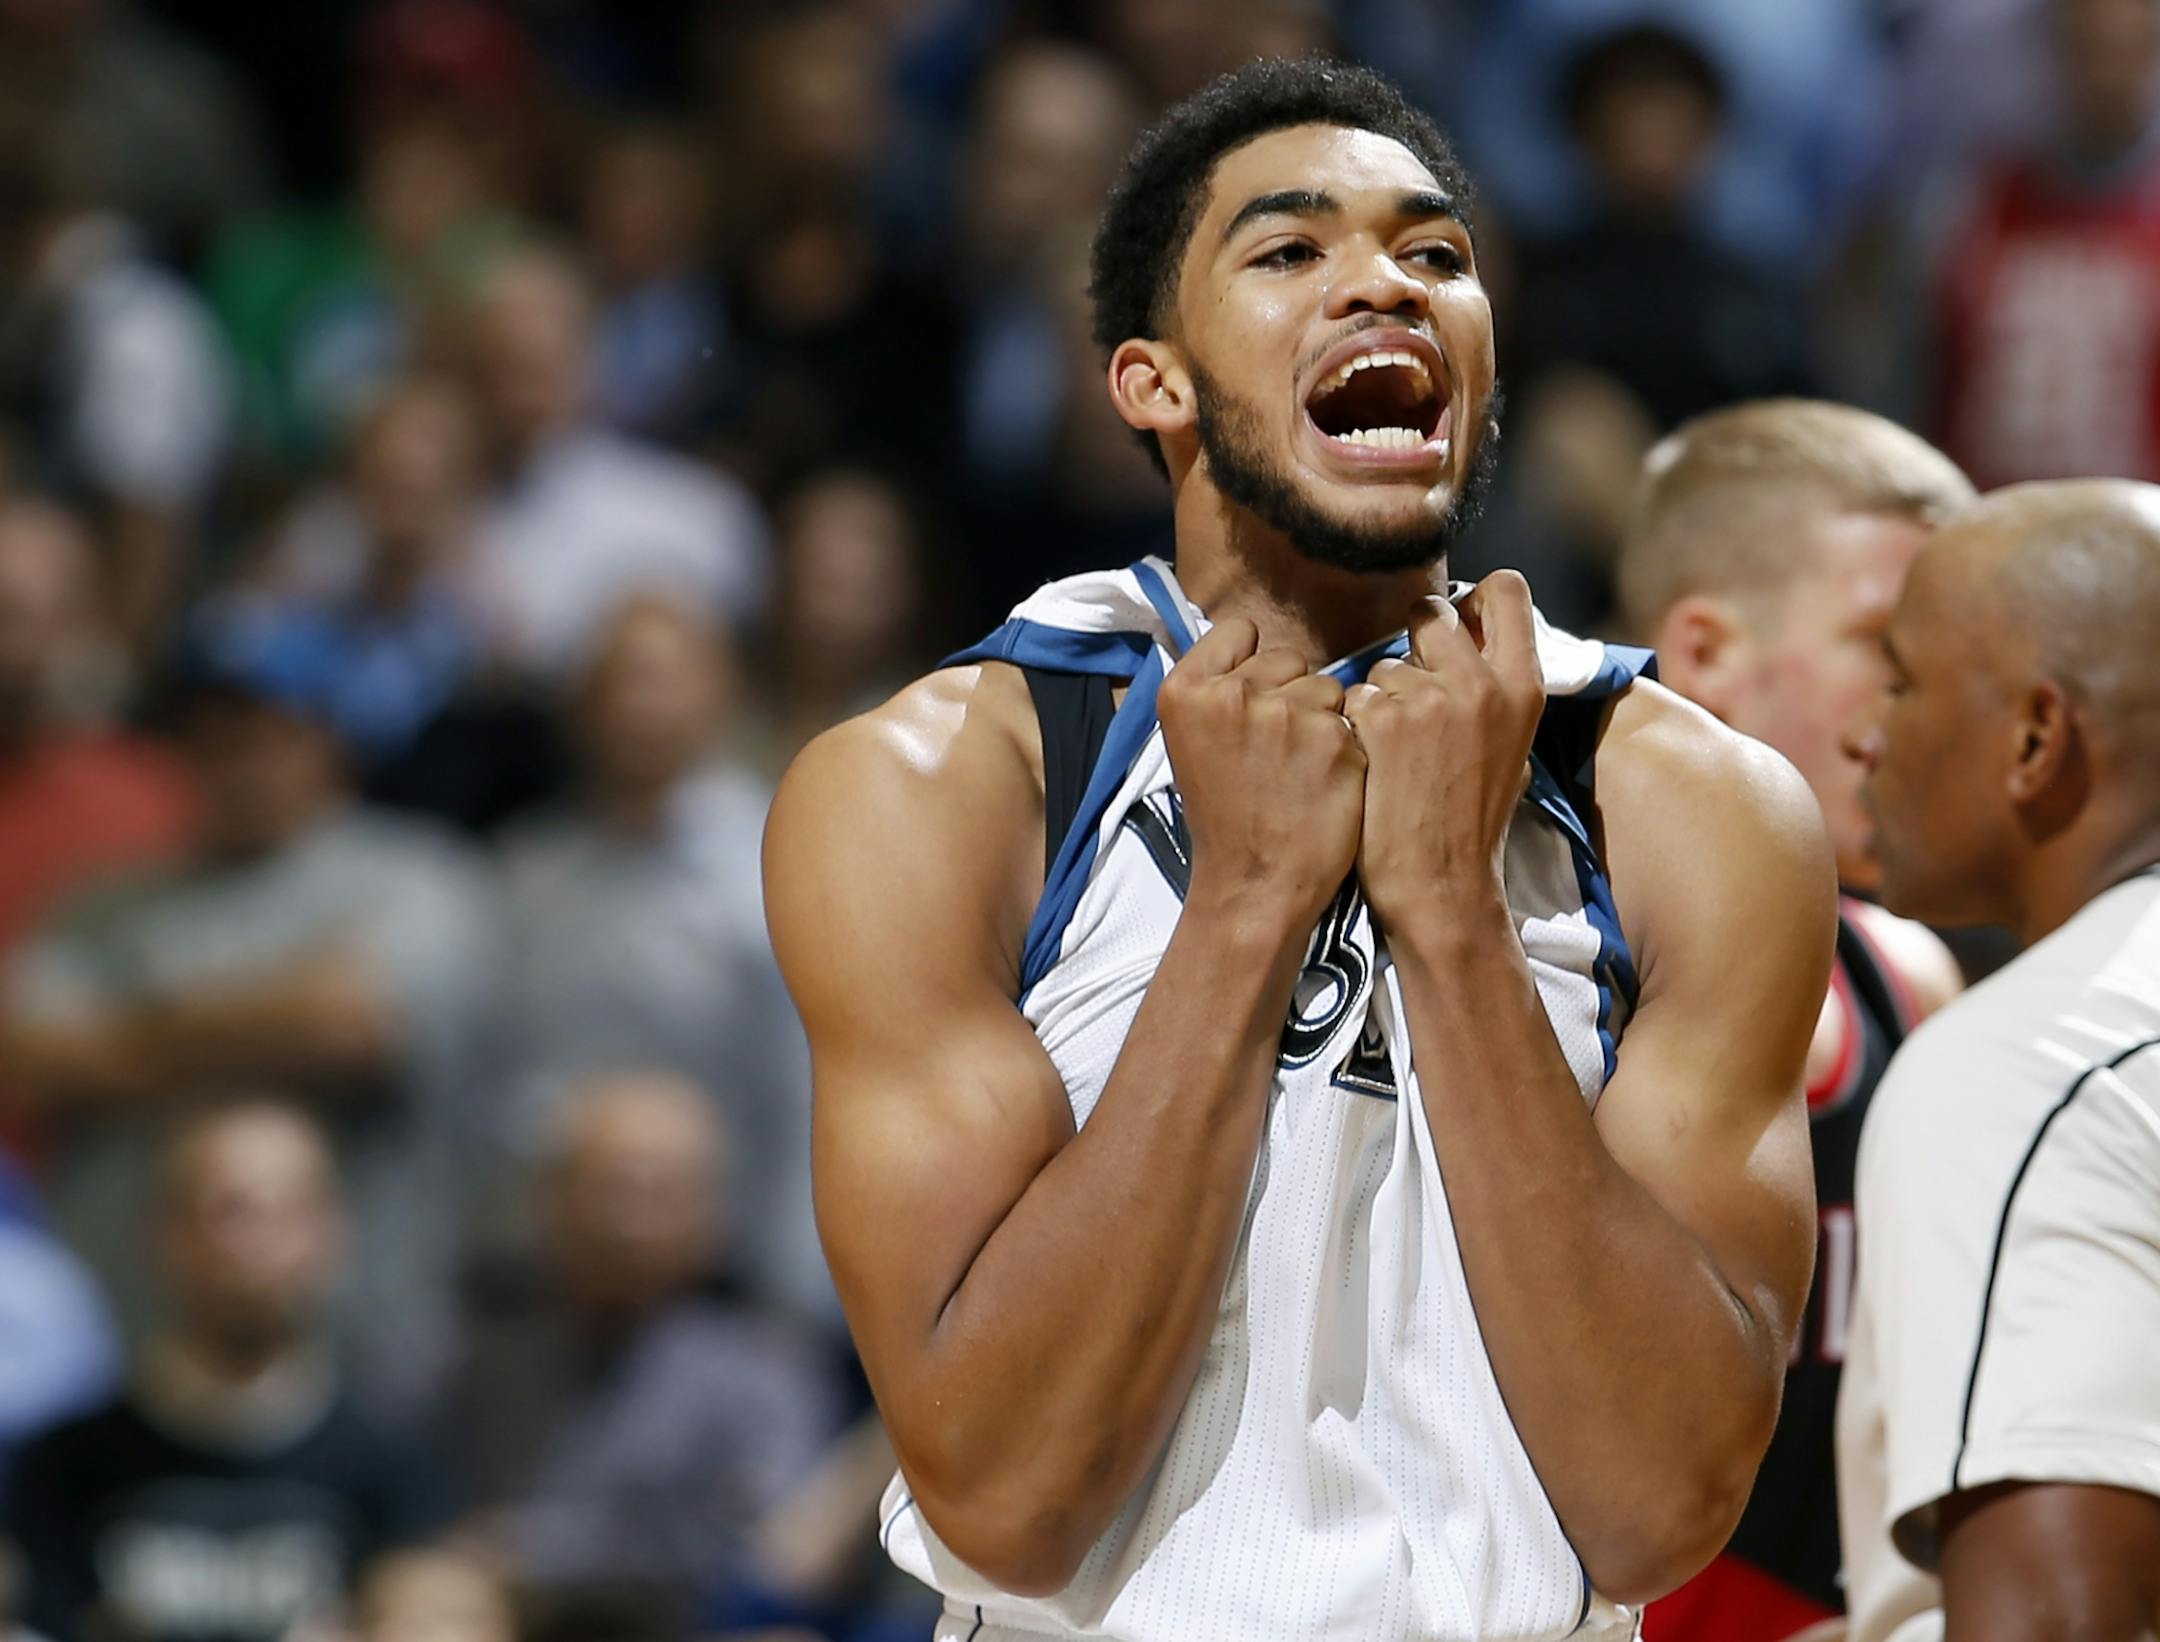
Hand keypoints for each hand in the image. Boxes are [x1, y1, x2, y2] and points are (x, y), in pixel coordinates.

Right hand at [1157, 617, 1363, 932]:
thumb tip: (1250, 646)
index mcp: (1185, 689)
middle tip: (1274, 747)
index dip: (1252, 661)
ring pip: (1325, 685)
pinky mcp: (1334, 737)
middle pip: (1286, 657)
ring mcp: (1285, 713)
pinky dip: (1345, 747)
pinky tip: (1325, 781)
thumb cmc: (1226, 816)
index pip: (1237, 630)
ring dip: (1321, 718)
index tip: (1252, 697)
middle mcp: (1232, 693)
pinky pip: (1352, 718)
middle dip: (1289, 692)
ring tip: (1299, 767)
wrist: (1254, 883)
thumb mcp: (1193, 742)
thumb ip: (1217, 688)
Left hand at [1342, 571, 1544, 925]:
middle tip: (1406, 686)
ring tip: (1394, 753)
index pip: (1507, 590)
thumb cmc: (1471, 823)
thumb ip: (1492, 690)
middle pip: (1431, 612)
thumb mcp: (1511, 747)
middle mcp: (1481, 683)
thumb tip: (1466, 638)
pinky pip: (1354, 697)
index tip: (1456, 622)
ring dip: (1379, 697)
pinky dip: (1353, 727)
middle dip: (1411, 641)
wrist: (1441, 886)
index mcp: (1522, 687)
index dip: (1471, 598)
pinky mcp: (1382, 721)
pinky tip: (1370, 766)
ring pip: (1385, 663)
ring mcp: (1431, 699)